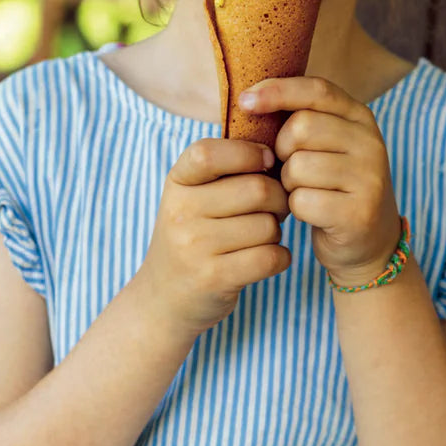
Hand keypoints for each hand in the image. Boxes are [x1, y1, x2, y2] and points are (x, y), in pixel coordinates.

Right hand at [133, 138, 290, 336]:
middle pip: (257, 190)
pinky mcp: (214, 278)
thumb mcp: (192, 197)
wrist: (164, 298)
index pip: (209, 153)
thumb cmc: (193, 237)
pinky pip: (272, 257)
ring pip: (268, 226)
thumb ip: (225, 171)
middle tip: (274, 209)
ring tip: (259, 238)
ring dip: (276, 233)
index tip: (266, 162)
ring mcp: (194, 247)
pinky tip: (265, 259)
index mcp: (176, 184)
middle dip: (279, 200)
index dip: (248, 153)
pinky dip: (279, 258)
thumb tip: (281, 147)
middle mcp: (180, 212)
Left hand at [239, 76, 401, 286]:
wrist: (367, 242)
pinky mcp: (360, 212)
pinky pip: (303, 200)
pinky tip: (312, 213)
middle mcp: (371, 143)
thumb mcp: (320, 146)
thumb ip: (297, 121)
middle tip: (290, 168)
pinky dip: (296, 208)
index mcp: (359, 118)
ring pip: (298, 166)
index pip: (316, 90)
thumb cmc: (328, 186)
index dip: (277, 91)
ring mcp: (369, 178)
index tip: (244, 101)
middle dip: (281, 150)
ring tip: (304, 191)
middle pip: (301, 128)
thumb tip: (246, 100)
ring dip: (288, 183)